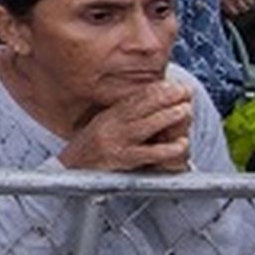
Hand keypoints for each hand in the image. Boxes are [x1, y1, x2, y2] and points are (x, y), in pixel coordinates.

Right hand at [58, 81, 193, 172]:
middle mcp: (112, 124)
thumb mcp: (104, 125)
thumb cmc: (89, 148)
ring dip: (167, 117)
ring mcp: (117, 141)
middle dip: (166, 97)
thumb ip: (124, 116)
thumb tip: (151, 105)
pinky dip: (165, 149)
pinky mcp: (121, 159)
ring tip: (185, 110)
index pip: (136, 98)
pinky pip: (147, 153)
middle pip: (141, 107)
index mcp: (110, 115)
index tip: (175, 84)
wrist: (69, 169)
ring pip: (145, 126)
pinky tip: (180, 144)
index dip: (157, 89)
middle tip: (185, 91)